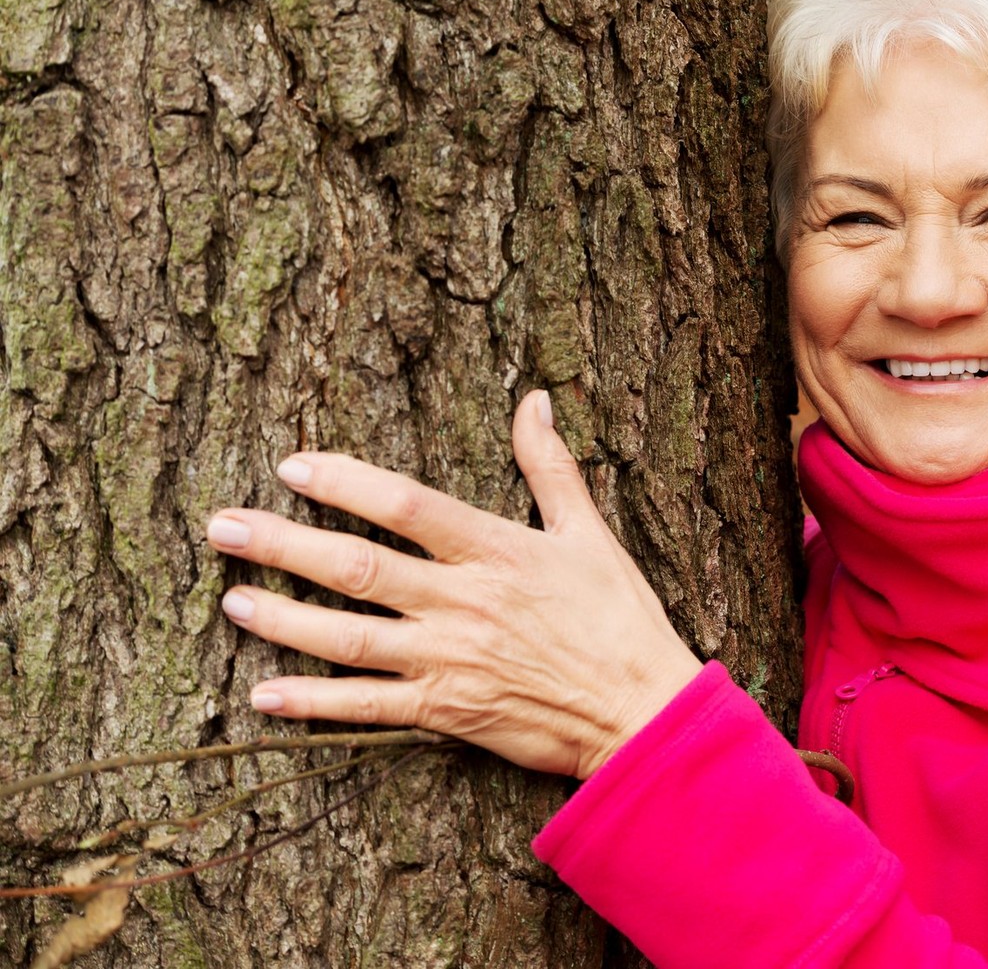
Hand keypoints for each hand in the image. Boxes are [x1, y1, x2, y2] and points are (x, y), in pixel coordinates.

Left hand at [205, 391, 703, 777]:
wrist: (640, 709)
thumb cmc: (620, 617)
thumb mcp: (590, 532)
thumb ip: (550, 466)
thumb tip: (534, 400)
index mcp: (496, 551)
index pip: (406, 506)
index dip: (345, 483)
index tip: (293, 465)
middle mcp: (463, 604)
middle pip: (357, 568)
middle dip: (283, 544)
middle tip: (222, 526)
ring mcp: (448, 661)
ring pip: (348, 637)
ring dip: (283, 619)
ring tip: (232, 600)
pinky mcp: (445, 712)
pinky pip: (367, 708)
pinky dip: (313, 704)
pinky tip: (265, 695)